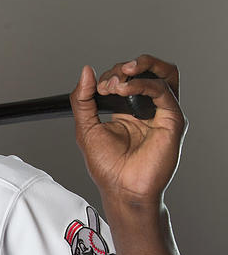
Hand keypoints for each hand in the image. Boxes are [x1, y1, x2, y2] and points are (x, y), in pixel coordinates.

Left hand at [70, 55, 186, 205]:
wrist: (121, 189)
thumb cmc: (108, 168)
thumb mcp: (86, 128)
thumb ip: (82, 100)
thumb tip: (85, 72)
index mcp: (129, 111)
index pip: (126, 78)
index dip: (111, 76)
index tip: (98, 88)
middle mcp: (148, 110)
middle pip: (146, 70)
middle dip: (122, 69)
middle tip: (107, 84)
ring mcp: (162, 113)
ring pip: (164, 72)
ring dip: (142, 64)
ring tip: (122, 74)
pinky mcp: (172, 120)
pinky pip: (163, 90)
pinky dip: (142, 84)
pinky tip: (125, 89)